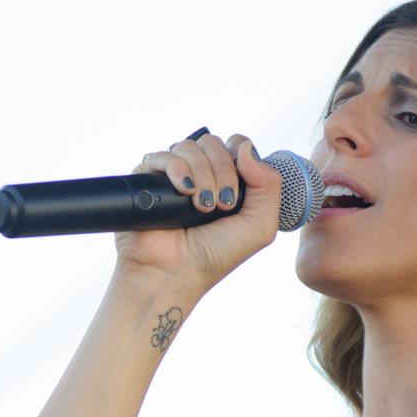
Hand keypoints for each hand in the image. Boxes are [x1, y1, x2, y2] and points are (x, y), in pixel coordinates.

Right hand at [113, 131, 283, 295]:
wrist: (176, 274)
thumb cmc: (216, 254)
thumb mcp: (260, 225)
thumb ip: (269, 184)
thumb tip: (245, 146)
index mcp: (227, 179)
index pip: (235, 145)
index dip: (239, 159)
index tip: (238, 191)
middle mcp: (200, 173)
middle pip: (213, 142)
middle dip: (222, 171)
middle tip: (221, 205)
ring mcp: (174, 174)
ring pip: (190, 146)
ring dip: (201, 174)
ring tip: (200, 206)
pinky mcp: (148, 178)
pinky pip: (163, 156)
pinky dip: (177, 169)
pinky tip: (184, 191)